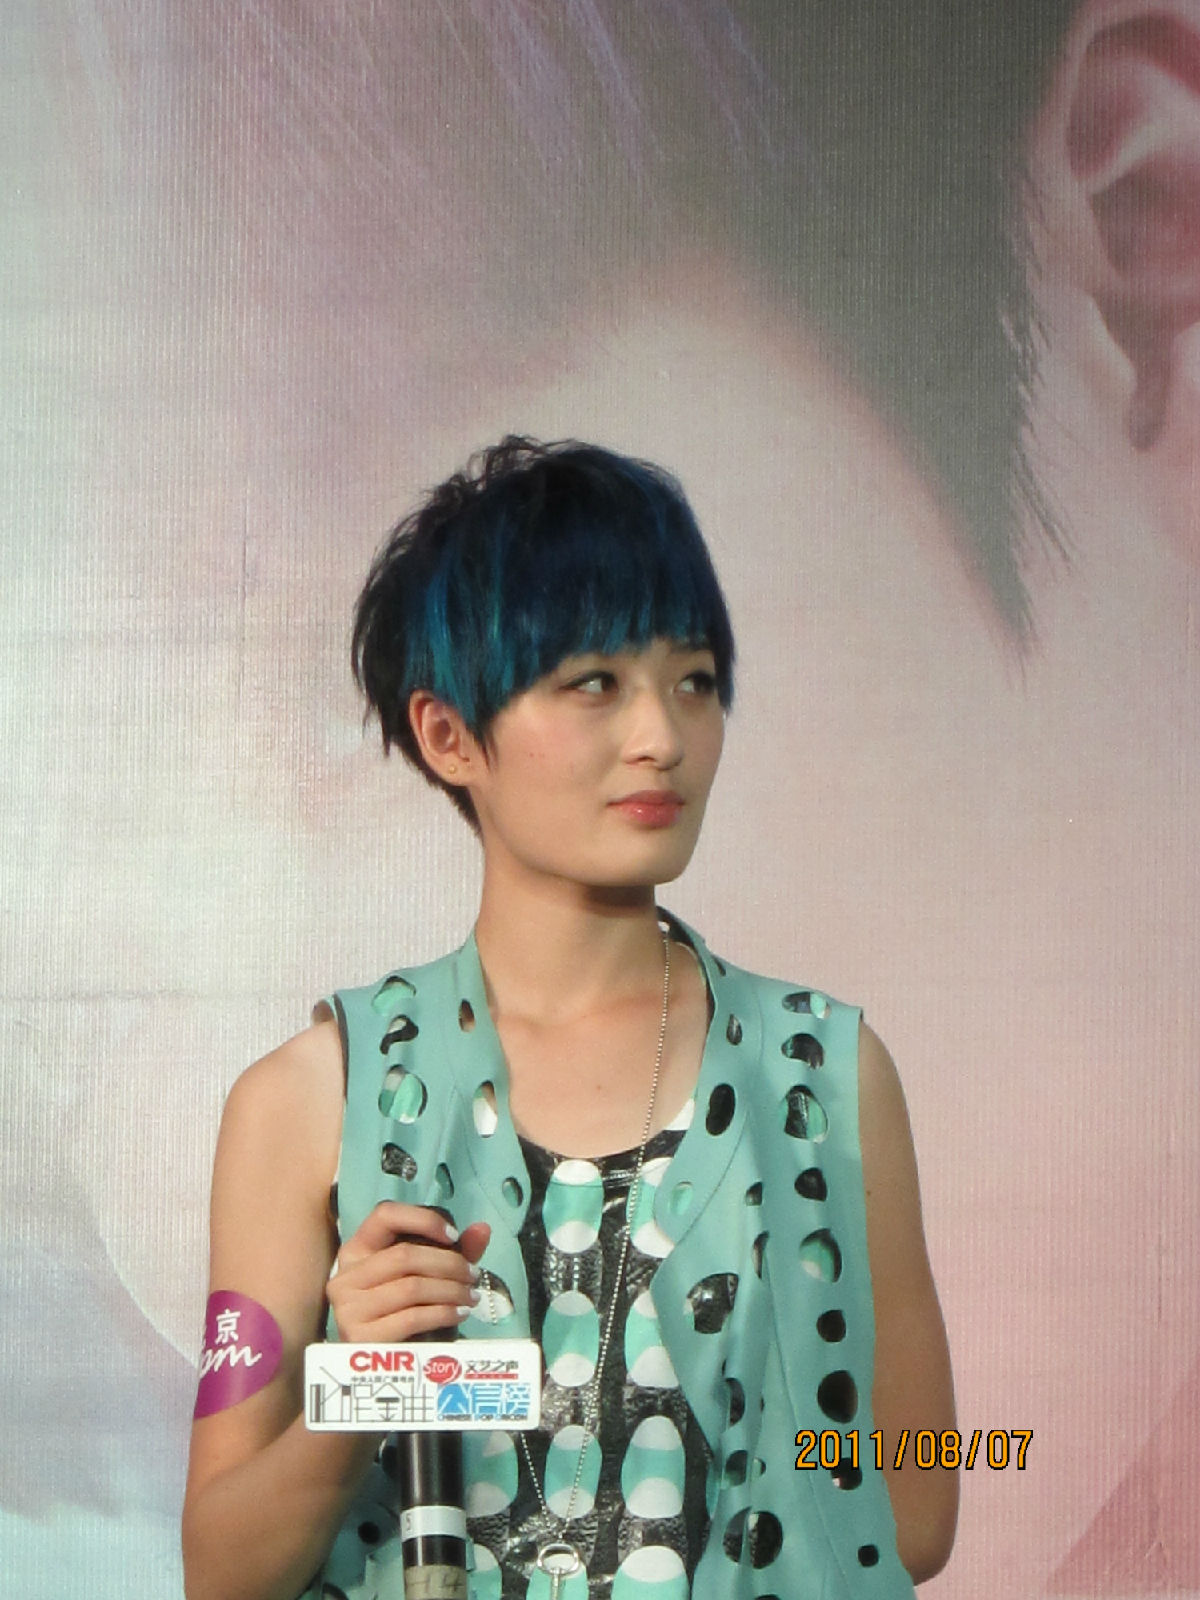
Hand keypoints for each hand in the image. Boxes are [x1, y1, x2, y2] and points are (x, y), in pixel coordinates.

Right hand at [327, 1202, 491, 1341]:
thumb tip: (483, 1229)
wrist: (384, 1365)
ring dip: (451, 1290)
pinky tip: (459, 1314)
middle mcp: (345, 1276)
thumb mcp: (426, 1276)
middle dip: (449, 1263)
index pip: (384, 1214)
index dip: (422, 1219)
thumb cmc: (403, 1312)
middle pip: (404, 1255)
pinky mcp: (359, 1338)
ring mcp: (348, 1308)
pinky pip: (411, 1317)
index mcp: (357, 1251)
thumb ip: (453, 1251)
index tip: (454, 1236)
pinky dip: (443, 1313)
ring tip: (471, 1296)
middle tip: (473, 1275)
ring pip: (411, 1287)